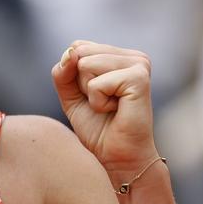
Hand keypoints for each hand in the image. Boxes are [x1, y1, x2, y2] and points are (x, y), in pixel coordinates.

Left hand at [51, 41, 158, 172]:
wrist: (118, 157)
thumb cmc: (97, 127)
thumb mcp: (70, 94)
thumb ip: (63, 71)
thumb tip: (70, 53)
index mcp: (120, 55)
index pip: (77, 46)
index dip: (74, 75)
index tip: (94, 94)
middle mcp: (134, 56)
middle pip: (79, 52)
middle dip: (81, 83)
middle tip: (103, 102)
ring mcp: (139, 64)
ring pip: (85, 64)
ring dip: (90, 93)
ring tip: (110, 106)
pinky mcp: (139, 78)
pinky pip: (96, 84)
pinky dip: (97, 102)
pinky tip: (116, 110)